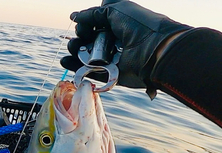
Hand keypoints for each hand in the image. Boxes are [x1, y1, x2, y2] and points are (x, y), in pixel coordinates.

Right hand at [61, 0, 191, 92]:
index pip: (93, 25)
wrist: (155, 50)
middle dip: (78, 38)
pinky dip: (75, 67)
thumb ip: (92, 14)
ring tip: (73, 49)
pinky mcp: (109, 74)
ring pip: (86, 56)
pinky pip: (89, 71)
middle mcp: (113, 41)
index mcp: (116, 25)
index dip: (84, 25)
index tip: (83, 26)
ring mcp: (111, 59)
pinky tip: (66, 61)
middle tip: (79, 39)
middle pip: (88, 41)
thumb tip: (74, 16)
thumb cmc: (139, 26)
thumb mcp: (115, 10)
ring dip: (75, 51)